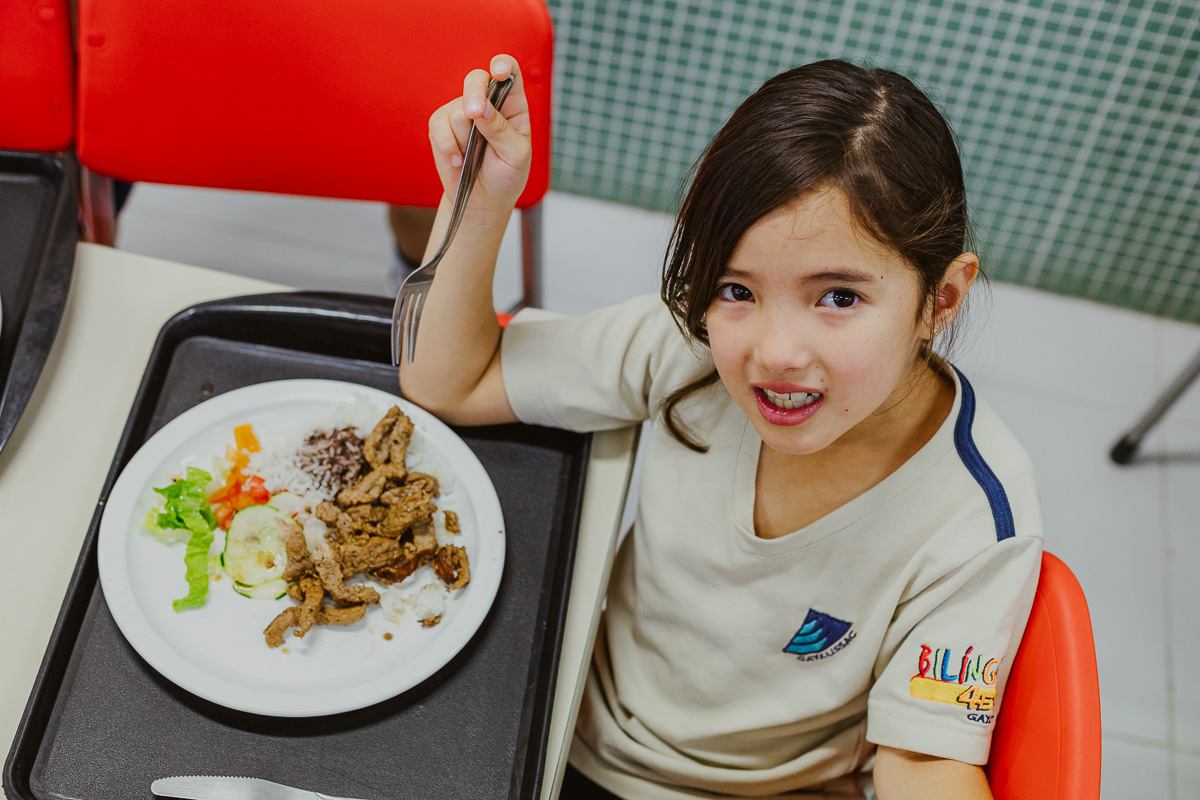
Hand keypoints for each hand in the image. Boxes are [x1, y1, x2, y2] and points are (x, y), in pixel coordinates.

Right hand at [427, 55, 531, 215]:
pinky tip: (458, 161)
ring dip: (464, 139)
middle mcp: (486, 102)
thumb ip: (501, 130)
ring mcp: (461, 112)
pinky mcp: (441, 126)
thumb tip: (480, 109)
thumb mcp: (515, 156)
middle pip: (476, 79)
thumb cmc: (506, 176)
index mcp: (512, 105)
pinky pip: (438, 125)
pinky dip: (448, 146)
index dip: (503, 65)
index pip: (509, 72)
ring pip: (457, 110)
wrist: (482, 200)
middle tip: (473, 114)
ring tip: (473, 156)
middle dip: (473, 94)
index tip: (499, 71)